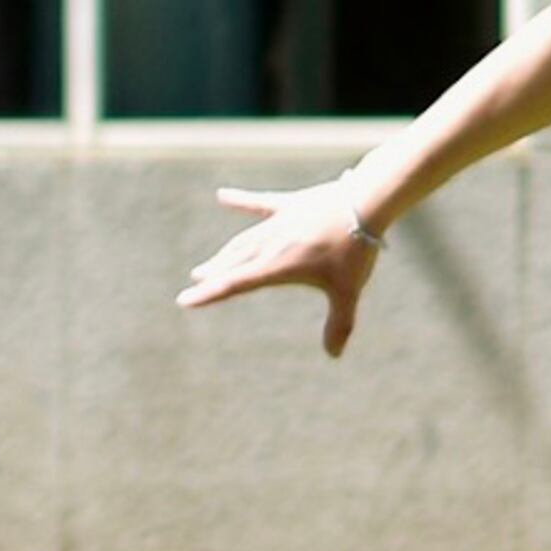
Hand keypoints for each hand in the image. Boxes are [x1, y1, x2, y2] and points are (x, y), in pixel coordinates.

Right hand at [178, 179, 382, 357]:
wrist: (365, 202)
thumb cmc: (355, 248)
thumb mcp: (347, 290)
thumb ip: (339, 322)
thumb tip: (334, 355)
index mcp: (277, 266)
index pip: (234, 284)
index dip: (208, 294)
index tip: (185, 300)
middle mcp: (270, 244)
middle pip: (234, 262)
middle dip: (216, 272)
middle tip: (198, 279)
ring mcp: (278, 222)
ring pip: (244, 240)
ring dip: (226, 252)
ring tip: (211, 262)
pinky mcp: (290, 204)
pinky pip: (259, 203)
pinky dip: (241, 201)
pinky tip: (222, 195)